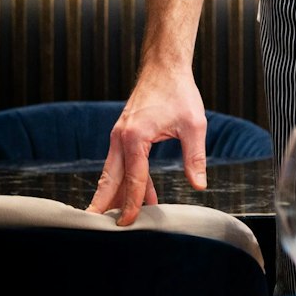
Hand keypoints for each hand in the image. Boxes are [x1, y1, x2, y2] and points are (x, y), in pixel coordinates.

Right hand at [85, 67, 207, 225]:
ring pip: (114, 172)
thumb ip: (195, 156)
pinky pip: (123, 163)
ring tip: (117, 219)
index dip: (132, 203)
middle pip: (110, 179)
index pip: (134, 178)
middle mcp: (121, 138)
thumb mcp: (194, 125)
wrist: (165, 67)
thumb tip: (199, 185)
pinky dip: (129, 180)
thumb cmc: (179, 92)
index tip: (128, 223)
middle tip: (96, 228)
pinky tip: (143, 197)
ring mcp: (120, 135)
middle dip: (104, 204)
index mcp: (135, 137)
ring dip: (116, 195)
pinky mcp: (125, 134)